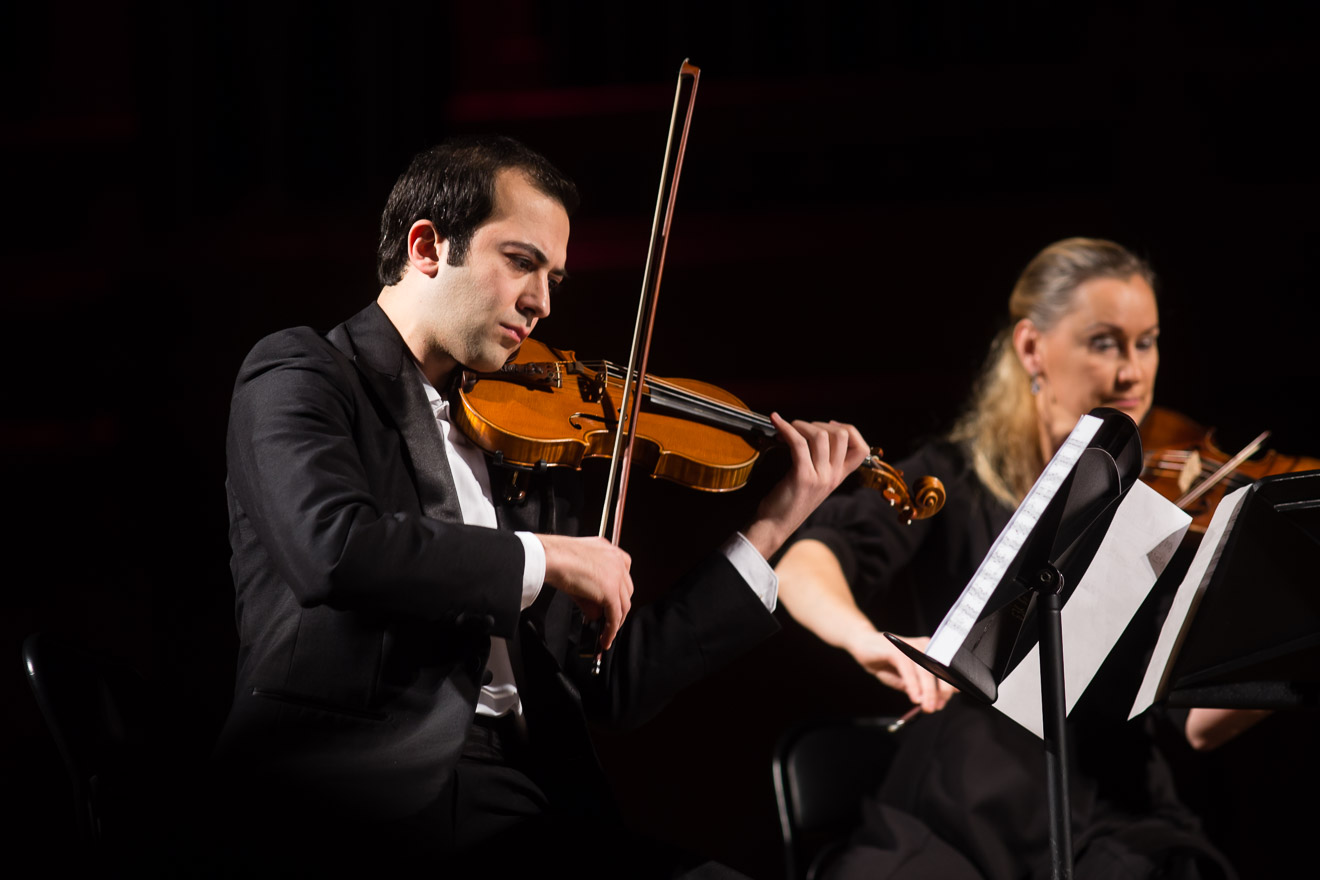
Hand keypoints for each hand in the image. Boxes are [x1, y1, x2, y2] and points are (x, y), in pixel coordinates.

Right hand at [537, 534, 632, 650]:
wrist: (551, 557)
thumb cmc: (557, 558)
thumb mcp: (578, 573)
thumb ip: (590, 594)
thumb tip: (595, 615)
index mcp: (610, 550)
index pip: (623, 574)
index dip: (619, 591)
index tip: (614, 602)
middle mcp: (617, 561)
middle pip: (626, 591)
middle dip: (618, 607)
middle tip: (608, 619)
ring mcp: (616, 576)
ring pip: (623, 605)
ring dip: (616, 622)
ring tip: (606, 634)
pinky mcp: (610, 591)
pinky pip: (614, 616)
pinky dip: (611, 631)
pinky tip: (604, 639)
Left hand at [743, 415, 870, 558]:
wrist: (774, 526)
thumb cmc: (789, 502)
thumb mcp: (814, 484)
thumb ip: (820, 464)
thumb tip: (814, 435)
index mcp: (838, 477)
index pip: (862, 449)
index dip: (849, 430)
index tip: (829, 425)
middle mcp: (833, 476)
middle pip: (841, 435)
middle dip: (819, 423)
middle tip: (800, 428)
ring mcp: (820, 477)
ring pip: (820, 436)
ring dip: (801, 425)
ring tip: (787, 428)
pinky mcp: (802, 476)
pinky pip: (799, 443)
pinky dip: (786, 428)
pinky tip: (776, 422)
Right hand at [847, 632, 954, 713]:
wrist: (862, 643)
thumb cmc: (884, 661)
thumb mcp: (903, 679)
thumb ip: (917, 687)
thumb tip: (931, 701)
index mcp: (929, 652)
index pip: (943, 671)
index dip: (946, 689)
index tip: (942, 704)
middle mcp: (923, 647)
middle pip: (938, 671)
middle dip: (940, 692)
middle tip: (935, 708)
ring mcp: (911, 647)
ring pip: (925, 672)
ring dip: (928, 692)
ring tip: (927, 706)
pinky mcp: (897, 648)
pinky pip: (909, 670)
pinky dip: (913, 685)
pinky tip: (915, 697)